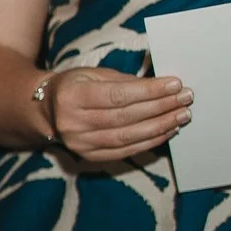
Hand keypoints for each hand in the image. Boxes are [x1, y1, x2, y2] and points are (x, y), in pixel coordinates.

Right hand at [46, 67, 190, 161]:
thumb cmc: (75, 86)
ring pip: (127, 137)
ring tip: (181, 115)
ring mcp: (79, 143)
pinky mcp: (88, 156)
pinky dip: (149, 141)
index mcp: (71, 96)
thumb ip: (126, 81)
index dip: (149, 91)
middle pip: (125, 117)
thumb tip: (163, 87)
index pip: (118, 96)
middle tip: (185, 99)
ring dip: (159, 126)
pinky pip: (125, 151)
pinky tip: (166, 130)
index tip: (175, 84)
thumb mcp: (94, 75)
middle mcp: (72, 123)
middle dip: (160, 107)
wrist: (45, 111)